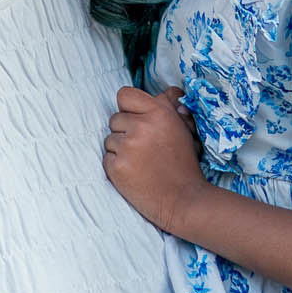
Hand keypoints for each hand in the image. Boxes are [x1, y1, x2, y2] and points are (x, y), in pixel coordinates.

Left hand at [103, 86, 206, 233]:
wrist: (182, 200)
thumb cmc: (184, 164)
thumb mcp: (184, 129)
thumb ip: (171, 107)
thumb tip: (165, 92)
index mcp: (158, 112)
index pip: (124, 95)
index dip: (129, 107)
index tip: (137, 119)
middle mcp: (140, 126)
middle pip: (115, 119)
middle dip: (126, 131)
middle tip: (144, 147)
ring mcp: (126, 147)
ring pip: (109, 139)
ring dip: (120, 149)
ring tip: (140, 162)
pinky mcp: (115, 166)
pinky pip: (106, 157)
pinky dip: (116, 165)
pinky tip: (134, 173)